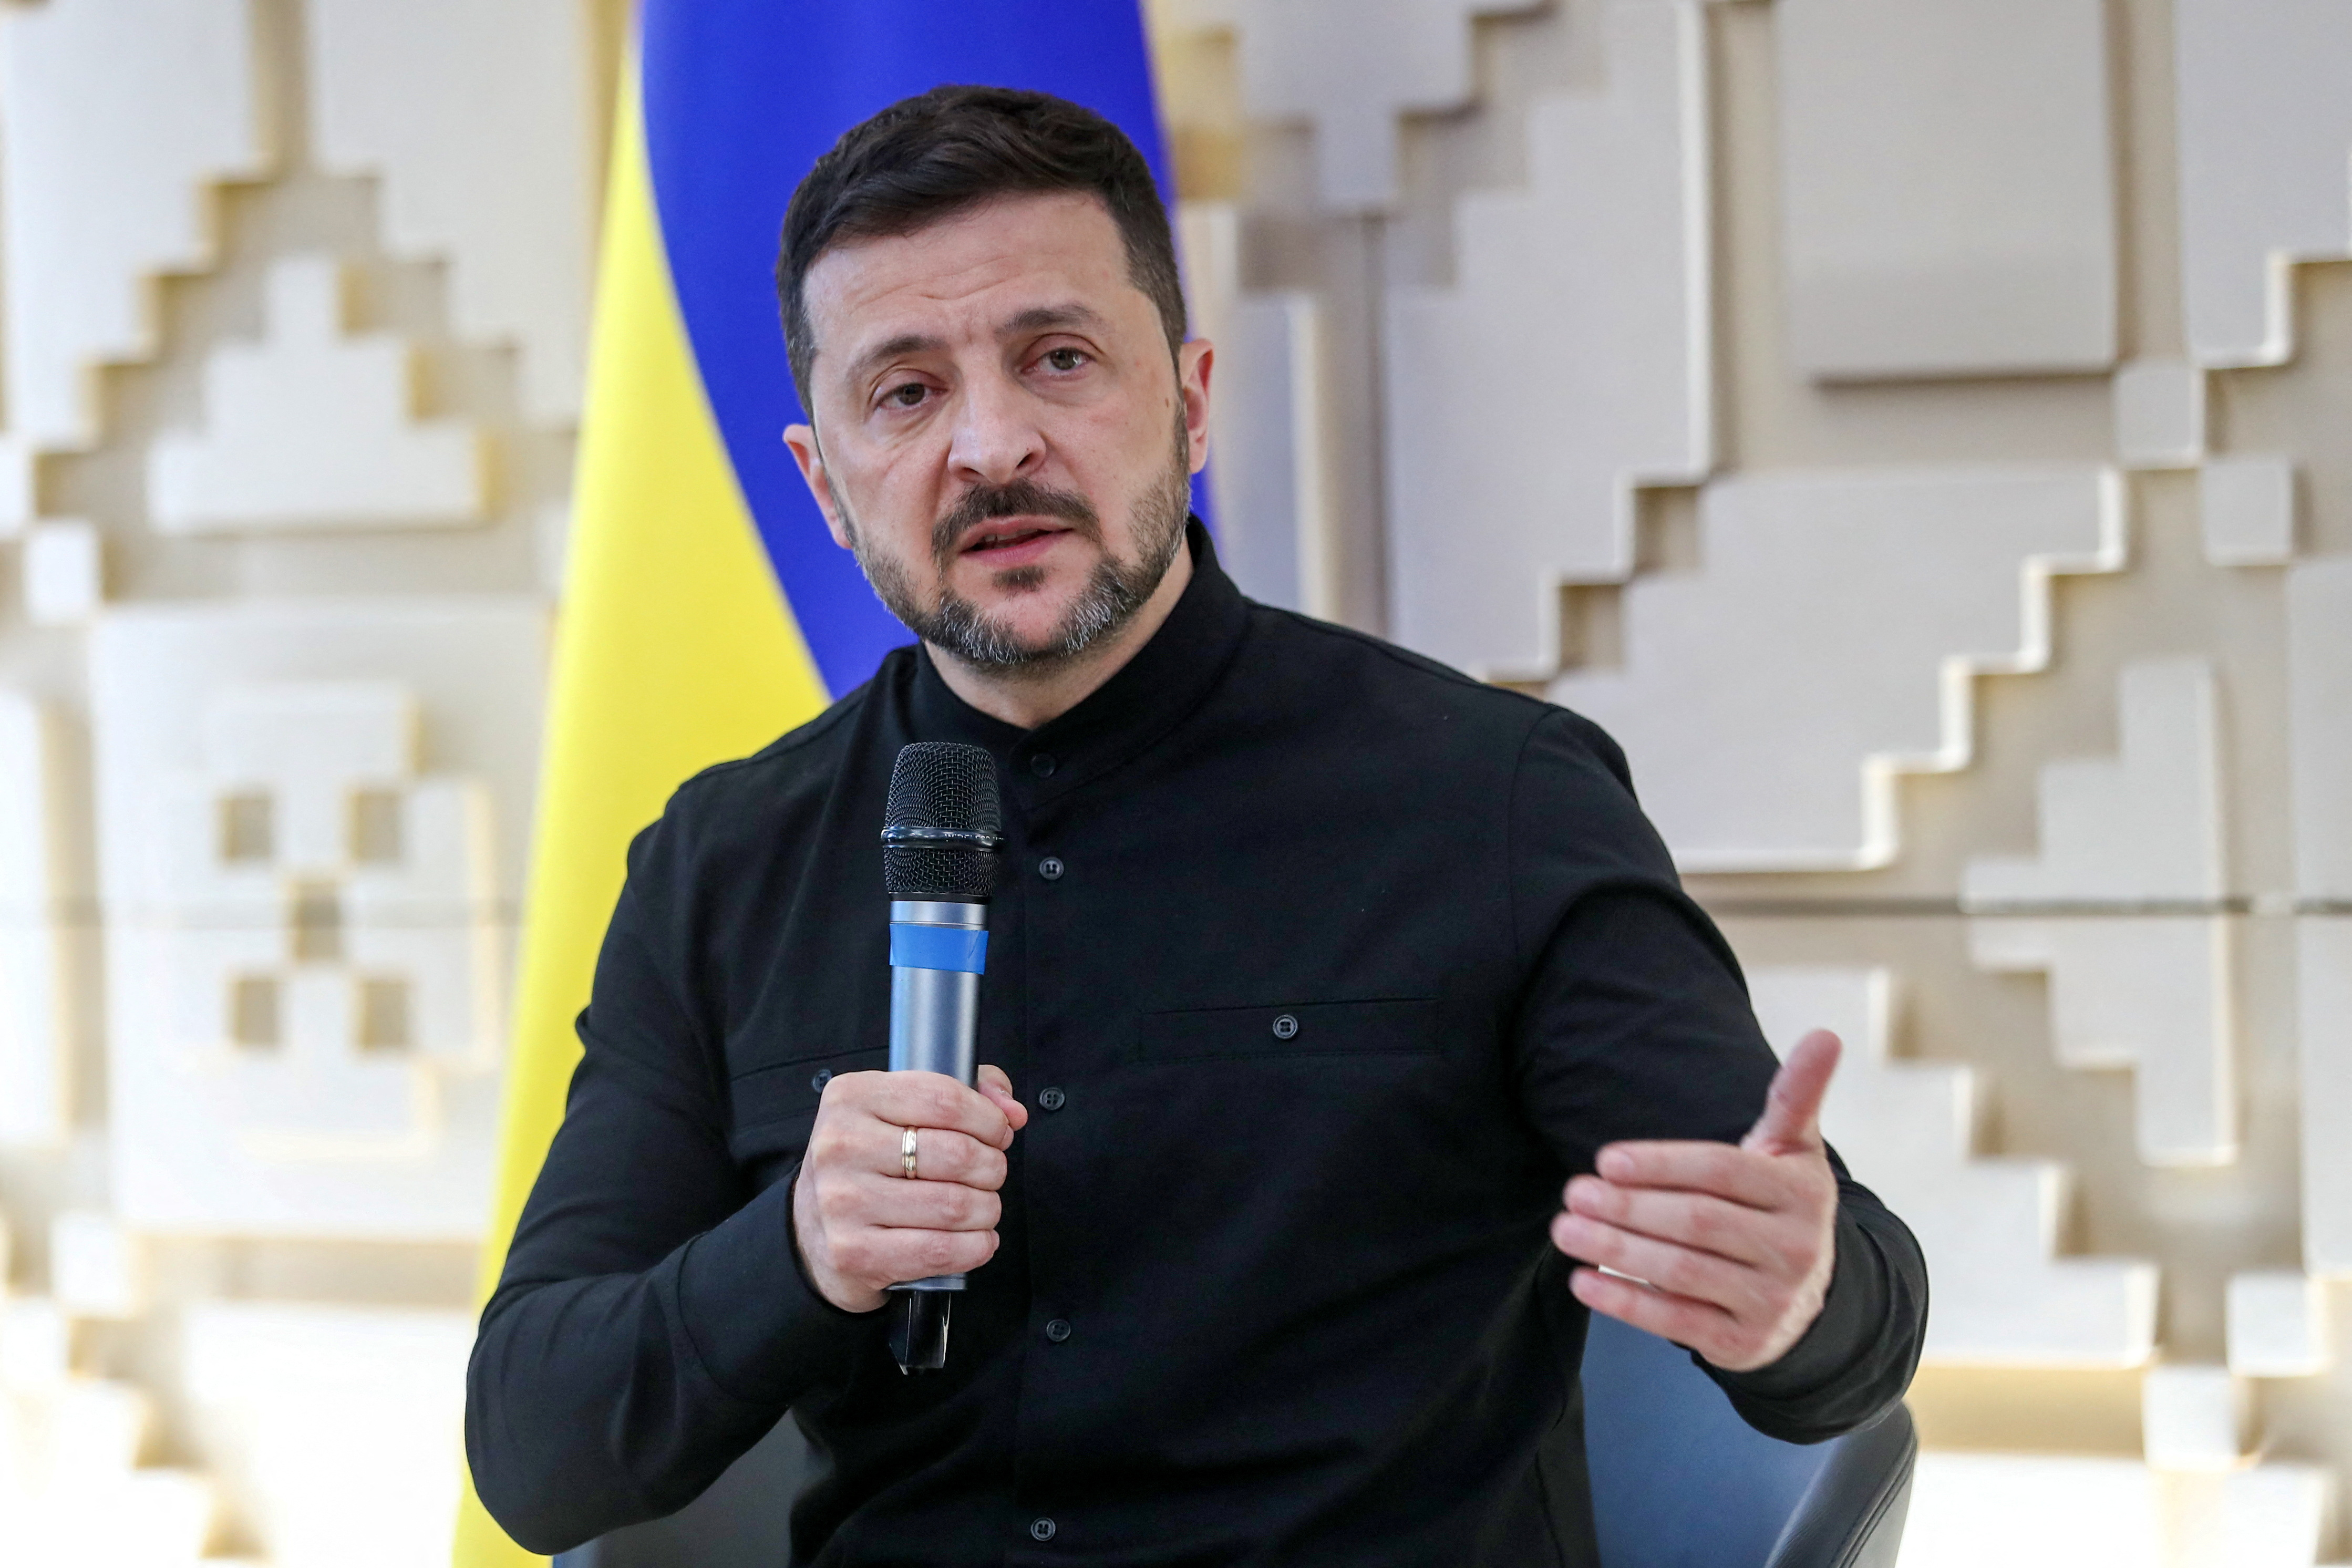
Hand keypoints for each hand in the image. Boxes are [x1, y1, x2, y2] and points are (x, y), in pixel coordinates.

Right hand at [792, 1065, 1030, 1312]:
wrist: (814, 1229)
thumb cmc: (870, 1162)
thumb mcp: (902, 1108)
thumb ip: (965, 1091)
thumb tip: (1013, 1111)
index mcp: (851, 1097)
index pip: (944, 1099)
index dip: (988, 1118)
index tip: (998, 1132)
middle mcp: (840, 1146)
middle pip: (957, 1153)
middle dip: (992, 1166)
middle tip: (990, 1172)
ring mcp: (842, 1202)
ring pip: (954, 1205)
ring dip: (987, 1208)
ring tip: (982, 1205)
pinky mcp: (853, 1252)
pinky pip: (940, 1251)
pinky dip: (976, 1246)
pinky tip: (976, 1238)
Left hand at [1550, 1030, 1842, 1372]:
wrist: (1807, 1297)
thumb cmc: (1778, 1203)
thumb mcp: (1792, 1149)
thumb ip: (1795, 1094)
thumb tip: (1825, 1033)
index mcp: (1801, 1191)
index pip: (1721, 1172)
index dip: (1661, 1164)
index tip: (1605, 1159)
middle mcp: (1794, 1249)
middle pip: (1697, 1222)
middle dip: (1628, 1207)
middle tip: (1572, 1192)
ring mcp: (1771, 1301)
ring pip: (1681, 1271)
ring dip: (1615, 1250)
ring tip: (1566, 1230)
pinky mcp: (1743, 1343)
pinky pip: (1677, 1321)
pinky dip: (1626, 1302)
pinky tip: (1584, 1281)